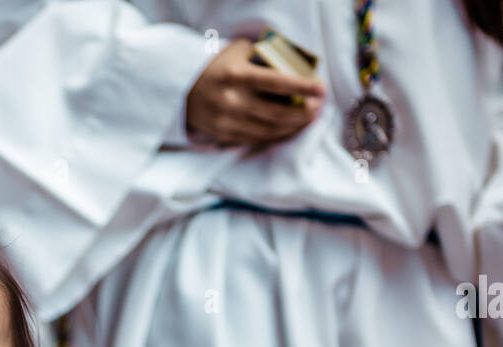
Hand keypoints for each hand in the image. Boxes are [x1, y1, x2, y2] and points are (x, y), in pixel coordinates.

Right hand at [185, 37, 324, 147]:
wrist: (181, 89)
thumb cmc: (216, 67)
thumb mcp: (237, 51)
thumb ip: (263, 55)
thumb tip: (294, 62)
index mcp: (236, 75)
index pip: (277, 83)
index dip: (302, 88)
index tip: (321, 90)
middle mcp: (232, 100)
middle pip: (277, 113)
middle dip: (303, 113)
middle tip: (318, 108)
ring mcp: (227, 121)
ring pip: (269, 130)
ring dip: (293, 127)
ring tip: (307, 119)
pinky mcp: (224, 135)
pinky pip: (257, 138)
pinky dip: (276, 135)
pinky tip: (288, 129)